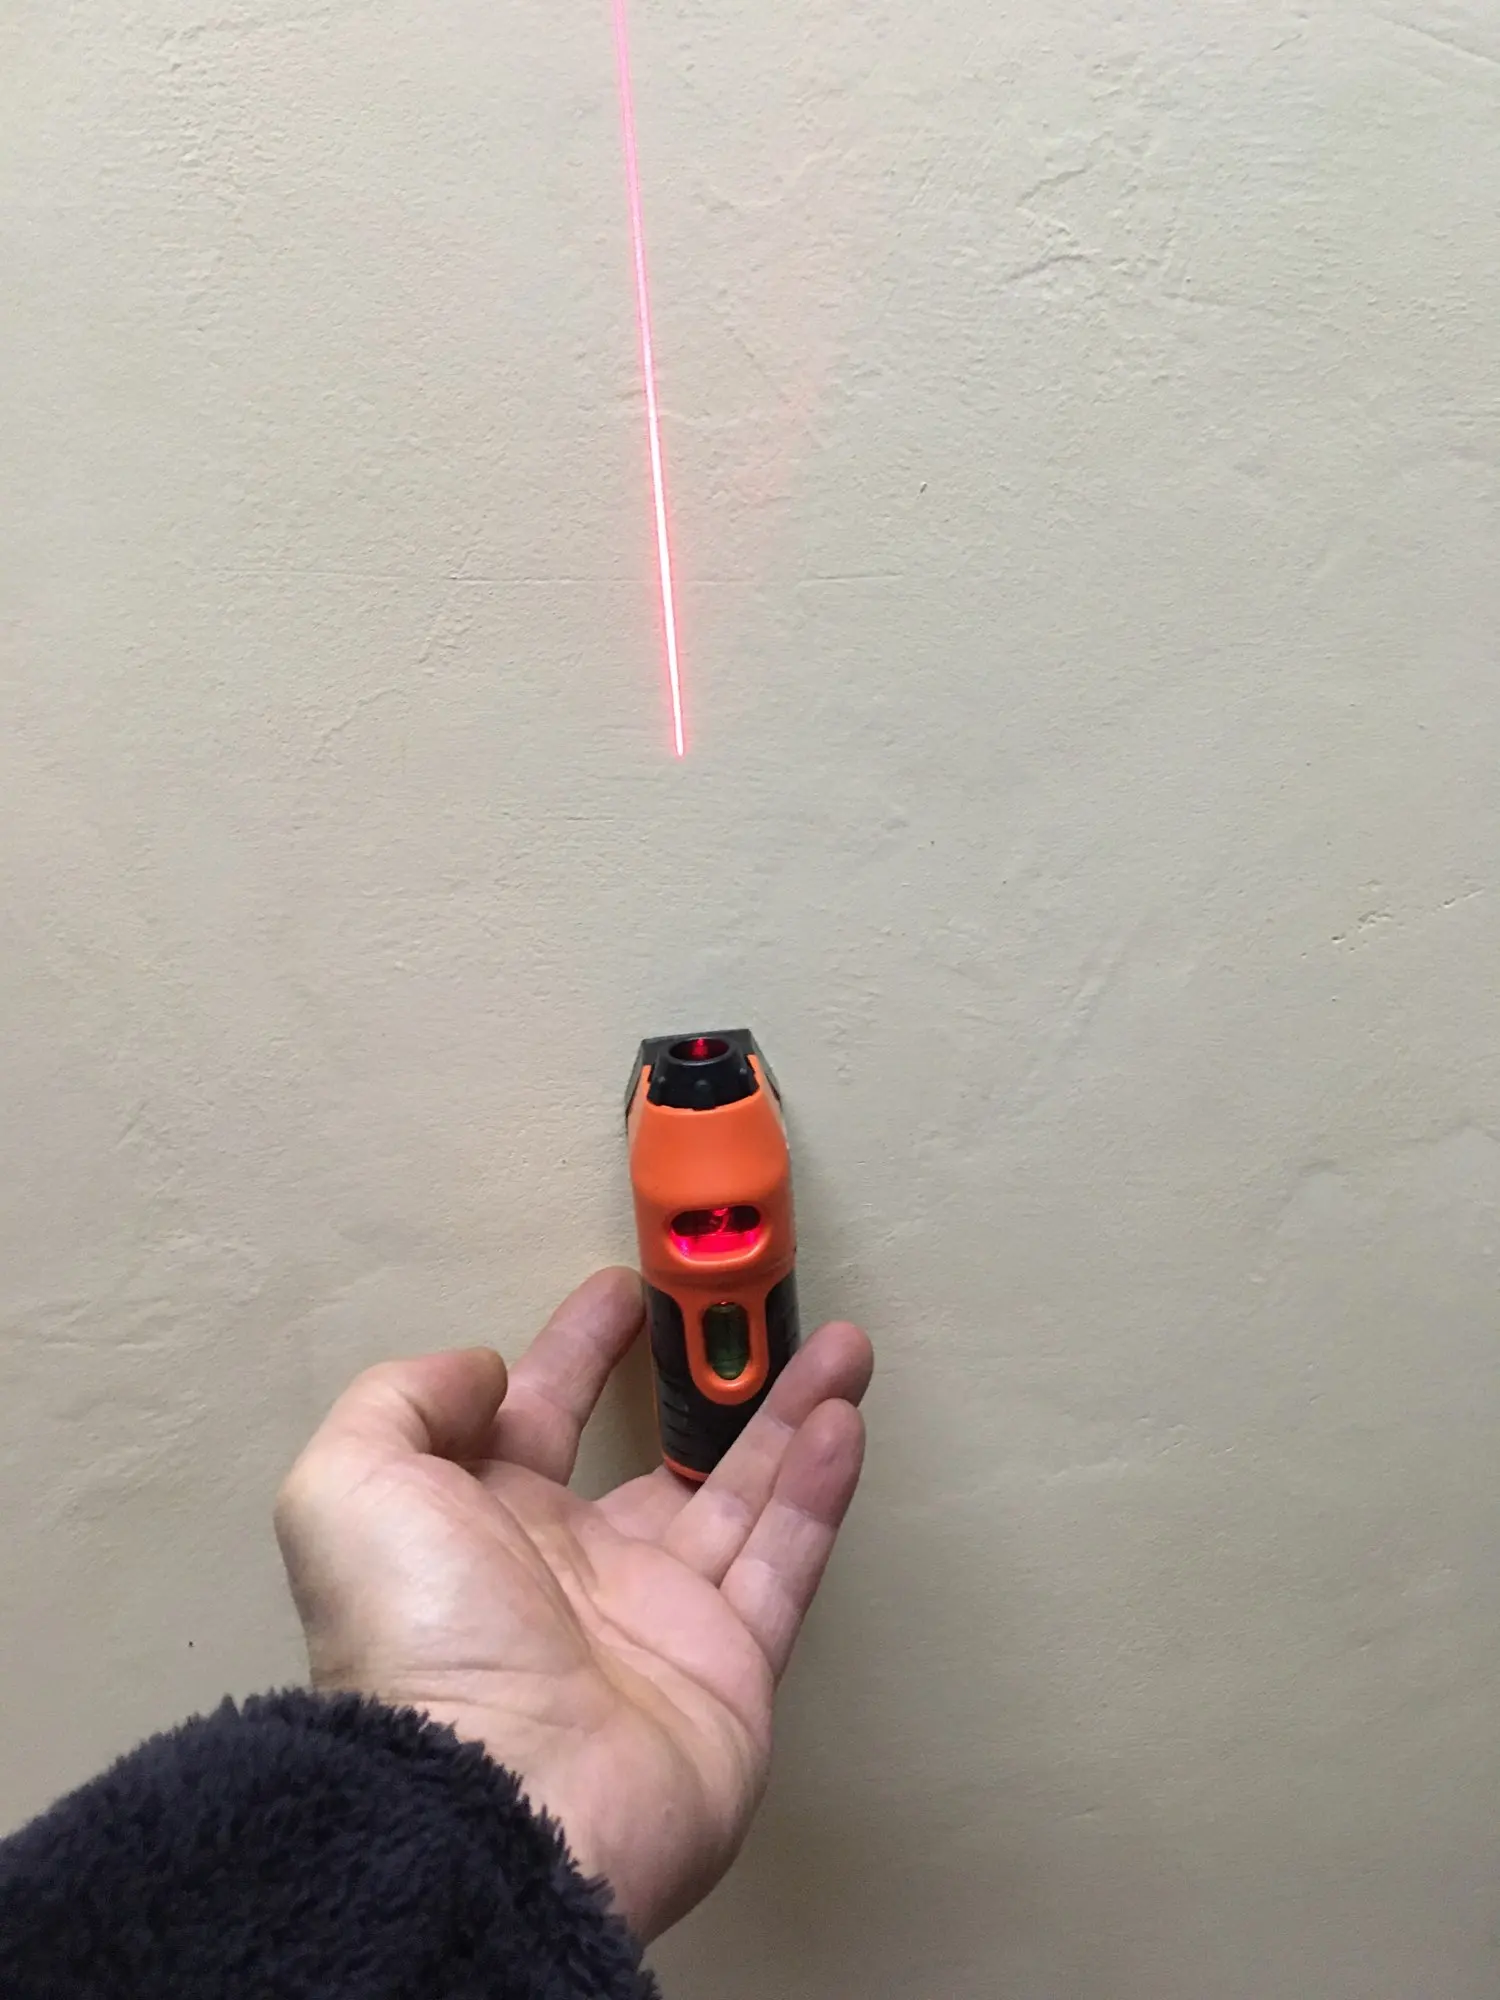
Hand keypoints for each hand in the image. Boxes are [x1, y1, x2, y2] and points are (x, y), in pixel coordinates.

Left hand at [274, 1269, 871, 1940]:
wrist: (497, 1803)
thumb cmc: (417, 1643)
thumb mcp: (350, 1487)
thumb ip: (405, 1400)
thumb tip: (485, 1371)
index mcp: (484, 1526)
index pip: (541, 1412)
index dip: (579, 1347)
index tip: (626, 1291)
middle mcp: (574, 1572)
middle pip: (660, 1455)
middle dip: (711, 1383)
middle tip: (756, 1316)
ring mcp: (658, 1624)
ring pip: (741, 1497)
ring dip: (792, 1417)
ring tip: (841, 1347)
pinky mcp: (730, 1673)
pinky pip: (784, 1565)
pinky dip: (818, 1494)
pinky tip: (844, 1422)